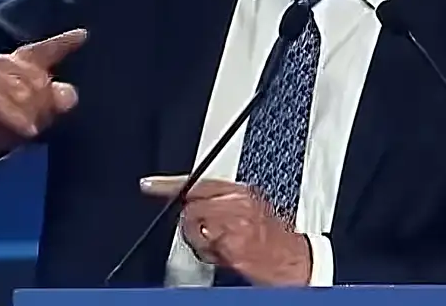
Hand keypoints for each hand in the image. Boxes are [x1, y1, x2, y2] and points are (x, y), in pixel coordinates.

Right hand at [0, 29, 86, 155]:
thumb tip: (66, 95)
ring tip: (34, 124)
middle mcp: (7, 61)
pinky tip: (30, 130)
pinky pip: (4, 107)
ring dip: (32, 113)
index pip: (48, 49)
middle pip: (39, 79)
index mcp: (26, 58)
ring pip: (22, 94)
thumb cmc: (19, 108)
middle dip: (45, 102)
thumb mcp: (44, 104)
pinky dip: (18, 120)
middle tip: (43, 116)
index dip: (65, 42)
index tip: (82, 35)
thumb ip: (61, 97)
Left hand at [141, 175, 311, 285]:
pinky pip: (203, 246)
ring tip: (221, 247)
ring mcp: (232, 221)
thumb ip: (222, 203)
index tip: (149, 184)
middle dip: (193, 223)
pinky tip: (226, 255)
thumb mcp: (251, 210)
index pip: (198, 182)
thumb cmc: (275, 240)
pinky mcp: (230, 242)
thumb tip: (193, 205)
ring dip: (199, 240)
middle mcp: (237, 202)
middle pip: (191, 205)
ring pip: (193, 224)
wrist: (295, 263)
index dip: (170, 184)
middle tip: (210, 237)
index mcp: (242, 191)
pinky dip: (208, 253)